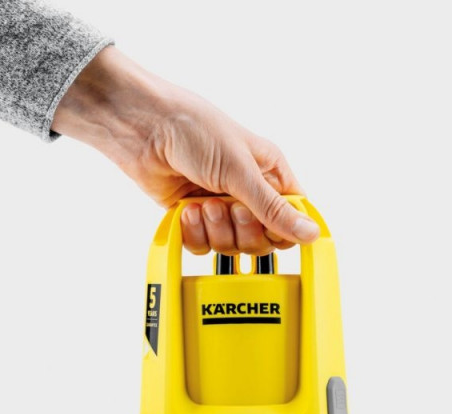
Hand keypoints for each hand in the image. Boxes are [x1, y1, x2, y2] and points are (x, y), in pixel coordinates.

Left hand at [52, 46, 319, 255]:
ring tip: (203, 204)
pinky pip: (205, 248)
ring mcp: (222, 208)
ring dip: (216, 229)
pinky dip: (195, 233)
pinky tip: (188, 210)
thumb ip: (274, 209)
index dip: (284, 231)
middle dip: (243, 229)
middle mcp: (250, 193)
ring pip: (233, 247)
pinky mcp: (196, 220)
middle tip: (227, 206)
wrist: (139, 127)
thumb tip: (312, 234)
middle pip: (264, 240)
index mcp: (271, 174)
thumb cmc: (193, 130)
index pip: (293, 219)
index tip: (267, 225)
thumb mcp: (240, 170)